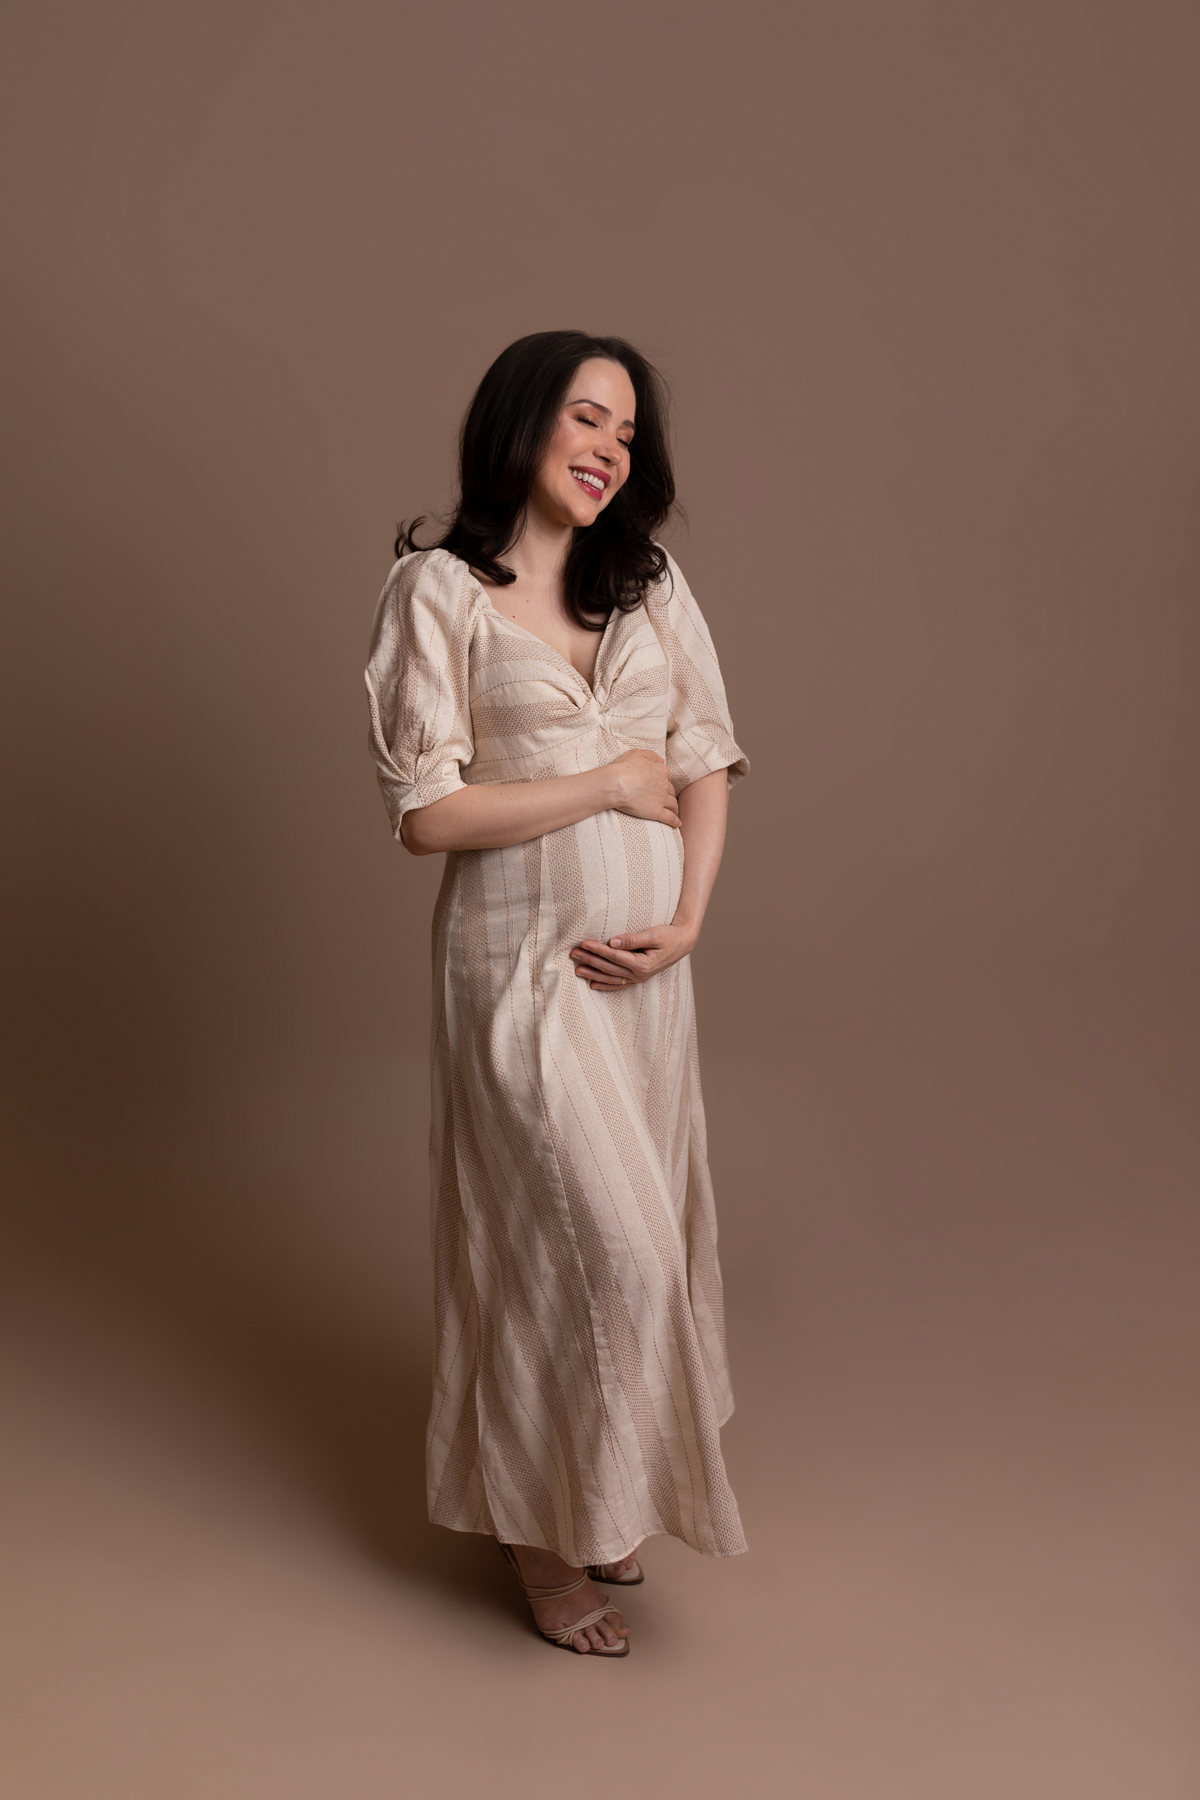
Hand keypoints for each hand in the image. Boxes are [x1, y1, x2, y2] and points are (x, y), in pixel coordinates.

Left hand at [569, 922, 697, 990]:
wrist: (683, 942)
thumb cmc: (669, 935)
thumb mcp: (653, 934)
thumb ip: (633, 939)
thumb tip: (612, 942)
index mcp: (642, 964)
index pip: (614, 956)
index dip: (598, 950)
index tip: (584, 943)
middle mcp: (639, 974)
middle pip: (609, 968)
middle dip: (590, 960)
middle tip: (574, 954)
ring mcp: (639, 978)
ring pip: (611, 978)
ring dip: (593, 974)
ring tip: (577, 970)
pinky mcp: (639, 978)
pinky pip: (619, 985)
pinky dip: (606, 985)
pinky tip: (593, 985)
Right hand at [604, 749, 679, 828]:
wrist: (615, 785)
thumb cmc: (622, 768)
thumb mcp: (637, 754)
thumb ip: (651, 755)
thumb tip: (662, 760)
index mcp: (660, 770)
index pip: (667, 777)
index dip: (664, 781)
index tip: (661, 786)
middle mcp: (664, 784)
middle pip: (671, 791)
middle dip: (669, 795)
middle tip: (666, 799)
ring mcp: (661, 799)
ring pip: (673, 804)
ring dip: (674, 808)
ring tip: (673, 811)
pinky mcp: (656, 812)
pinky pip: (670, 818)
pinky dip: (675, 821)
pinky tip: (677, 824)